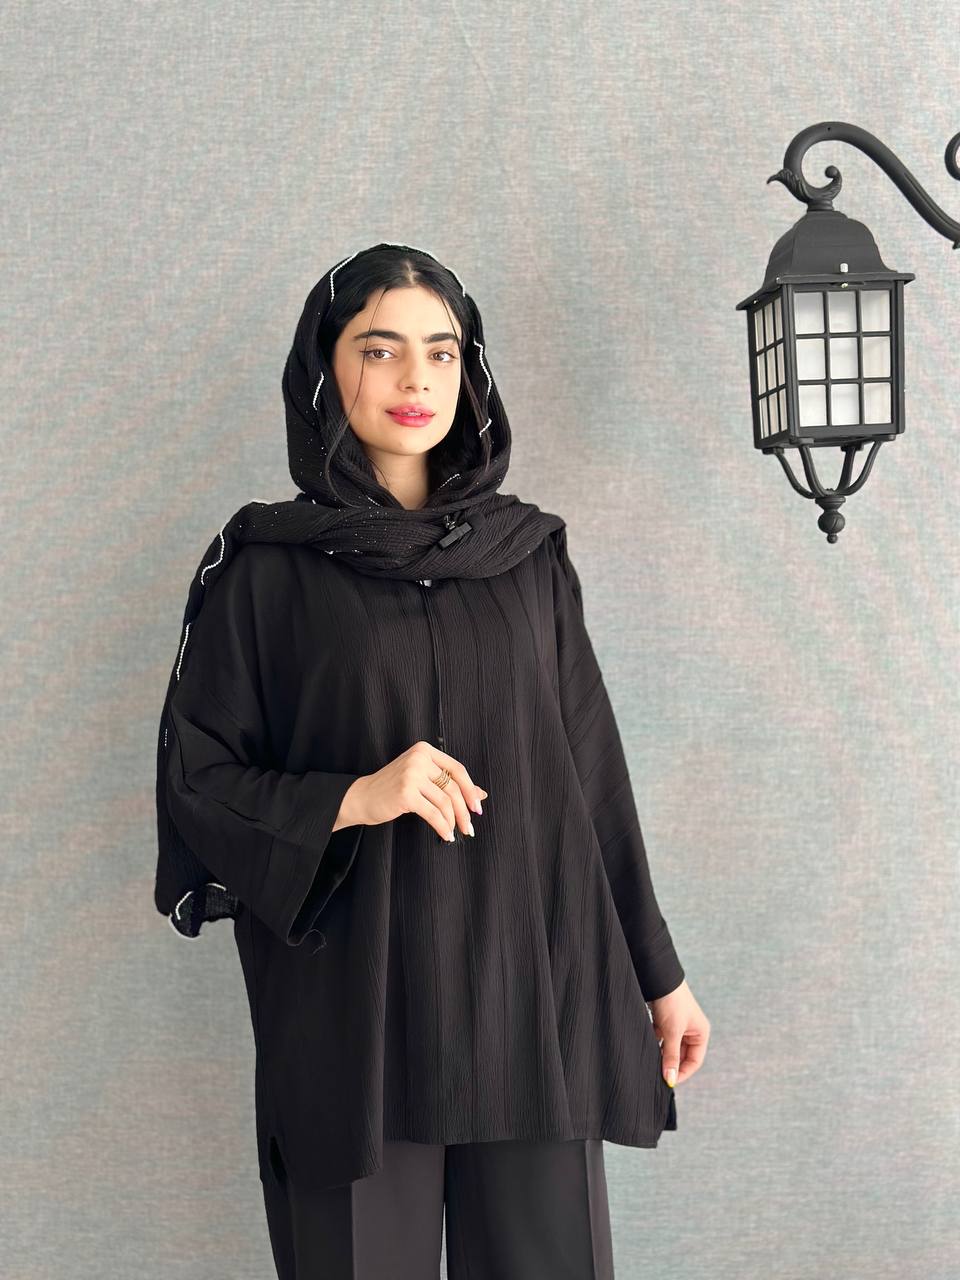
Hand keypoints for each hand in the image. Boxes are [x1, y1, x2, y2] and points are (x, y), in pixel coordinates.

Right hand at [341, 741, 487, 842]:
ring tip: (455, 832)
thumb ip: (448, 783)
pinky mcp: (405, 793)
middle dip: (464, 810)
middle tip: (469, 827)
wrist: (361, 797)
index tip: (477, 807)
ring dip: (453, 821)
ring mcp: (411, 775)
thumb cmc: (392, 788)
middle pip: (453, 787)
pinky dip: (442, 827)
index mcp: (424, 750)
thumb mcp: (421, 779)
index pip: (457, 769)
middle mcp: (418, 758)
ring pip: (445, 801)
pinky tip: (445, 835)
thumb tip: (481, 795)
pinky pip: (433, 813)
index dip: (470, 790)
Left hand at [648, 979, 709, 1087]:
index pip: (694, 1061)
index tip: (668, 1082)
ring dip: (661, 1054)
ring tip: (651, 1061)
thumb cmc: (671, 1002)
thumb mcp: (672, 1032)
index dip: (682, 1072)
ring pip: (670, 1048)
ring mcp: (677, 1026)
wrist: (657, 977)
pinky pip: (661, 1039)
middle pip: (681, 1055)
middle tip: (657, 1074)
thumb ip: (671, 1056)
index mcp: (700, 1033)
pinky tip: (646, 1048)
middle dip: (670, 1064)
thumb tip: (670, 1080)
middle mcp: (691, 1031)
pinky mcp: (664, 1021)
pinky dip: (655, 1044)